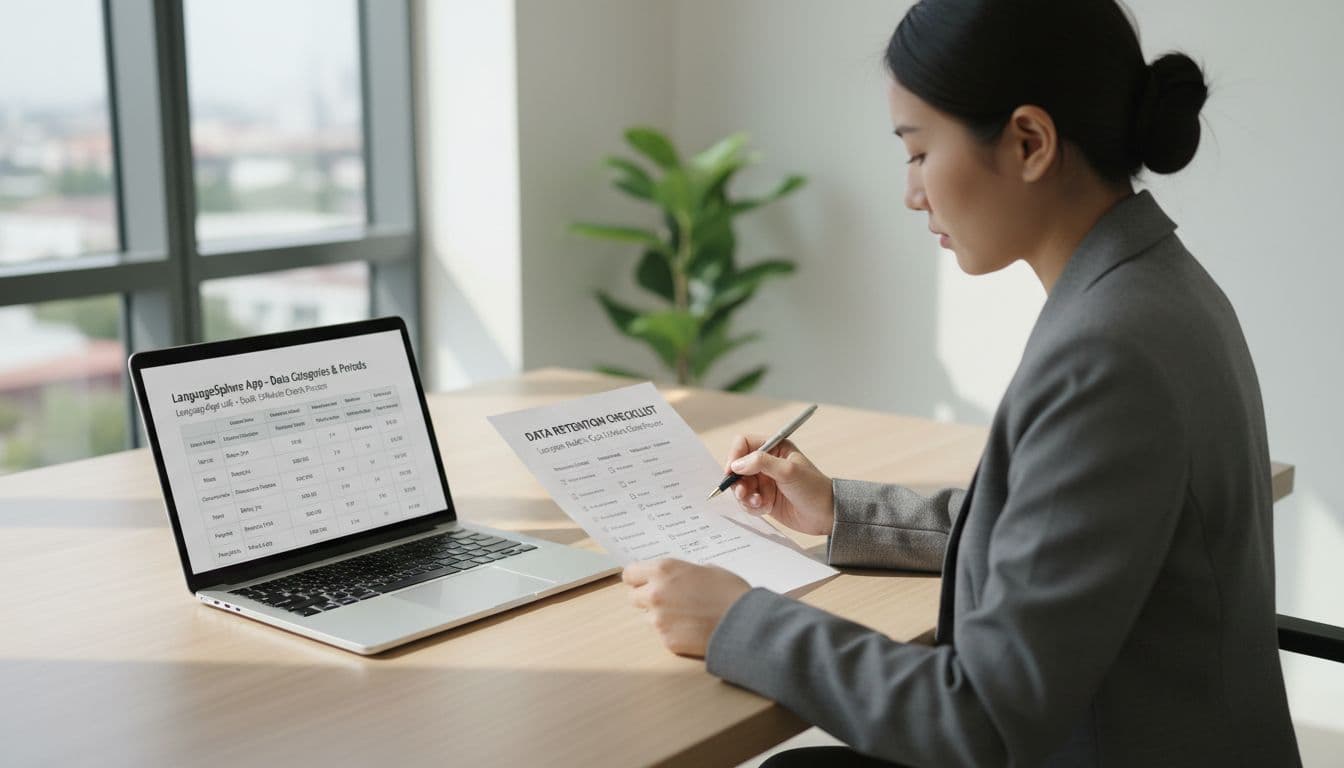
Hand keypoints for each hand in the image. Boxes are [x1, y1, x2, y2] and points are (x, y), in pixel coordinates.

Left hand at [623, 559, 750, 656]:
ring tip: (687, 616)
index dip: (639, 579)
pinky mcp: (666, 641)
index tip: (645, 582)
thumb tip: (677, 578)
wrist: (745, 623)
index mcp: (664, 570)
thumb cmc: (731, 592)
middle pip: (634, 597)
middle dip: (647, 599)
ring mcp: (659, 619)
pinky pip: (662, 635)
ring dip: (661, 617)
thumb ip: (683, 573)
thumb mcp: (708, 570)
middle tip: (669, 601)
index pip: (630, 574)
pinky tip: (692, 630)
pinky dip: (673, 633)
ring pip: (648, 618)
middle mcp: (655, 593)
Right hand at [724, 434, 834, 534]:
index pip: (744, 443)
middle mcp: (767, 463)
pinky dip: (752, 506)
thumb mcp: (788, 471)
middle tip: (743, 493)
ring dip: (745, 496)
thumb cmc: (813, 488)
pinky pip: (747, 500)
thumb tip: (736, 464)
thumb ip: (761, 462)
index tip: (732, 471)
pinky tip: (764, 508)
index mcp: (774, 447)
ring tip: (759, 503)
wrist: (825, 515)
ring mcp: (765, 481)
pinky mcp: (764, 498)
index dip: (735, 455)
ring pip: (740, 485)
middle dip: (738, 481)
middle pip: (738, 466)